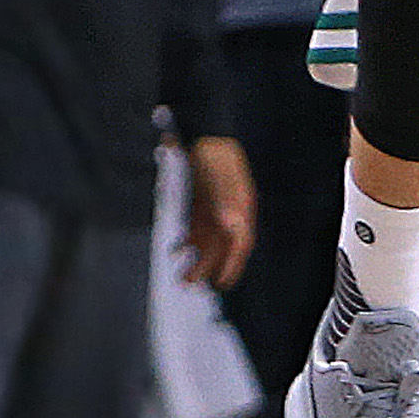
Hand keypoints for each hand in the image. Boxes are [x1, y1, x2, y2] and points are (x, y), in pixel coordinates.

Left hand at [180, 132, 256, 293]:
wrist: (203, 132)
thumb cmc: (215, 153)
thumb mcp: (221, 176)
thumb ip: (227, 198)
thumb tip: (232, 222)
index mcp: (241, 206)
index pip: (241, 243)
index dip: (233, 264)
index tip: (223, 282)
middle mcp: (230, 211)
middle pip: (221, 246)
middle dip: (207, 267)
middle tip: (192, 284)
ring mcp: (215, 208)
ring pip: (207, 241)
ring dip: (196, 259)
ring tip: (183, 276)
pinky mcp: (201, 204)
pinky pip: (195, 228)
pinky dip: (187, 241)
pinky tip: (177, 250)